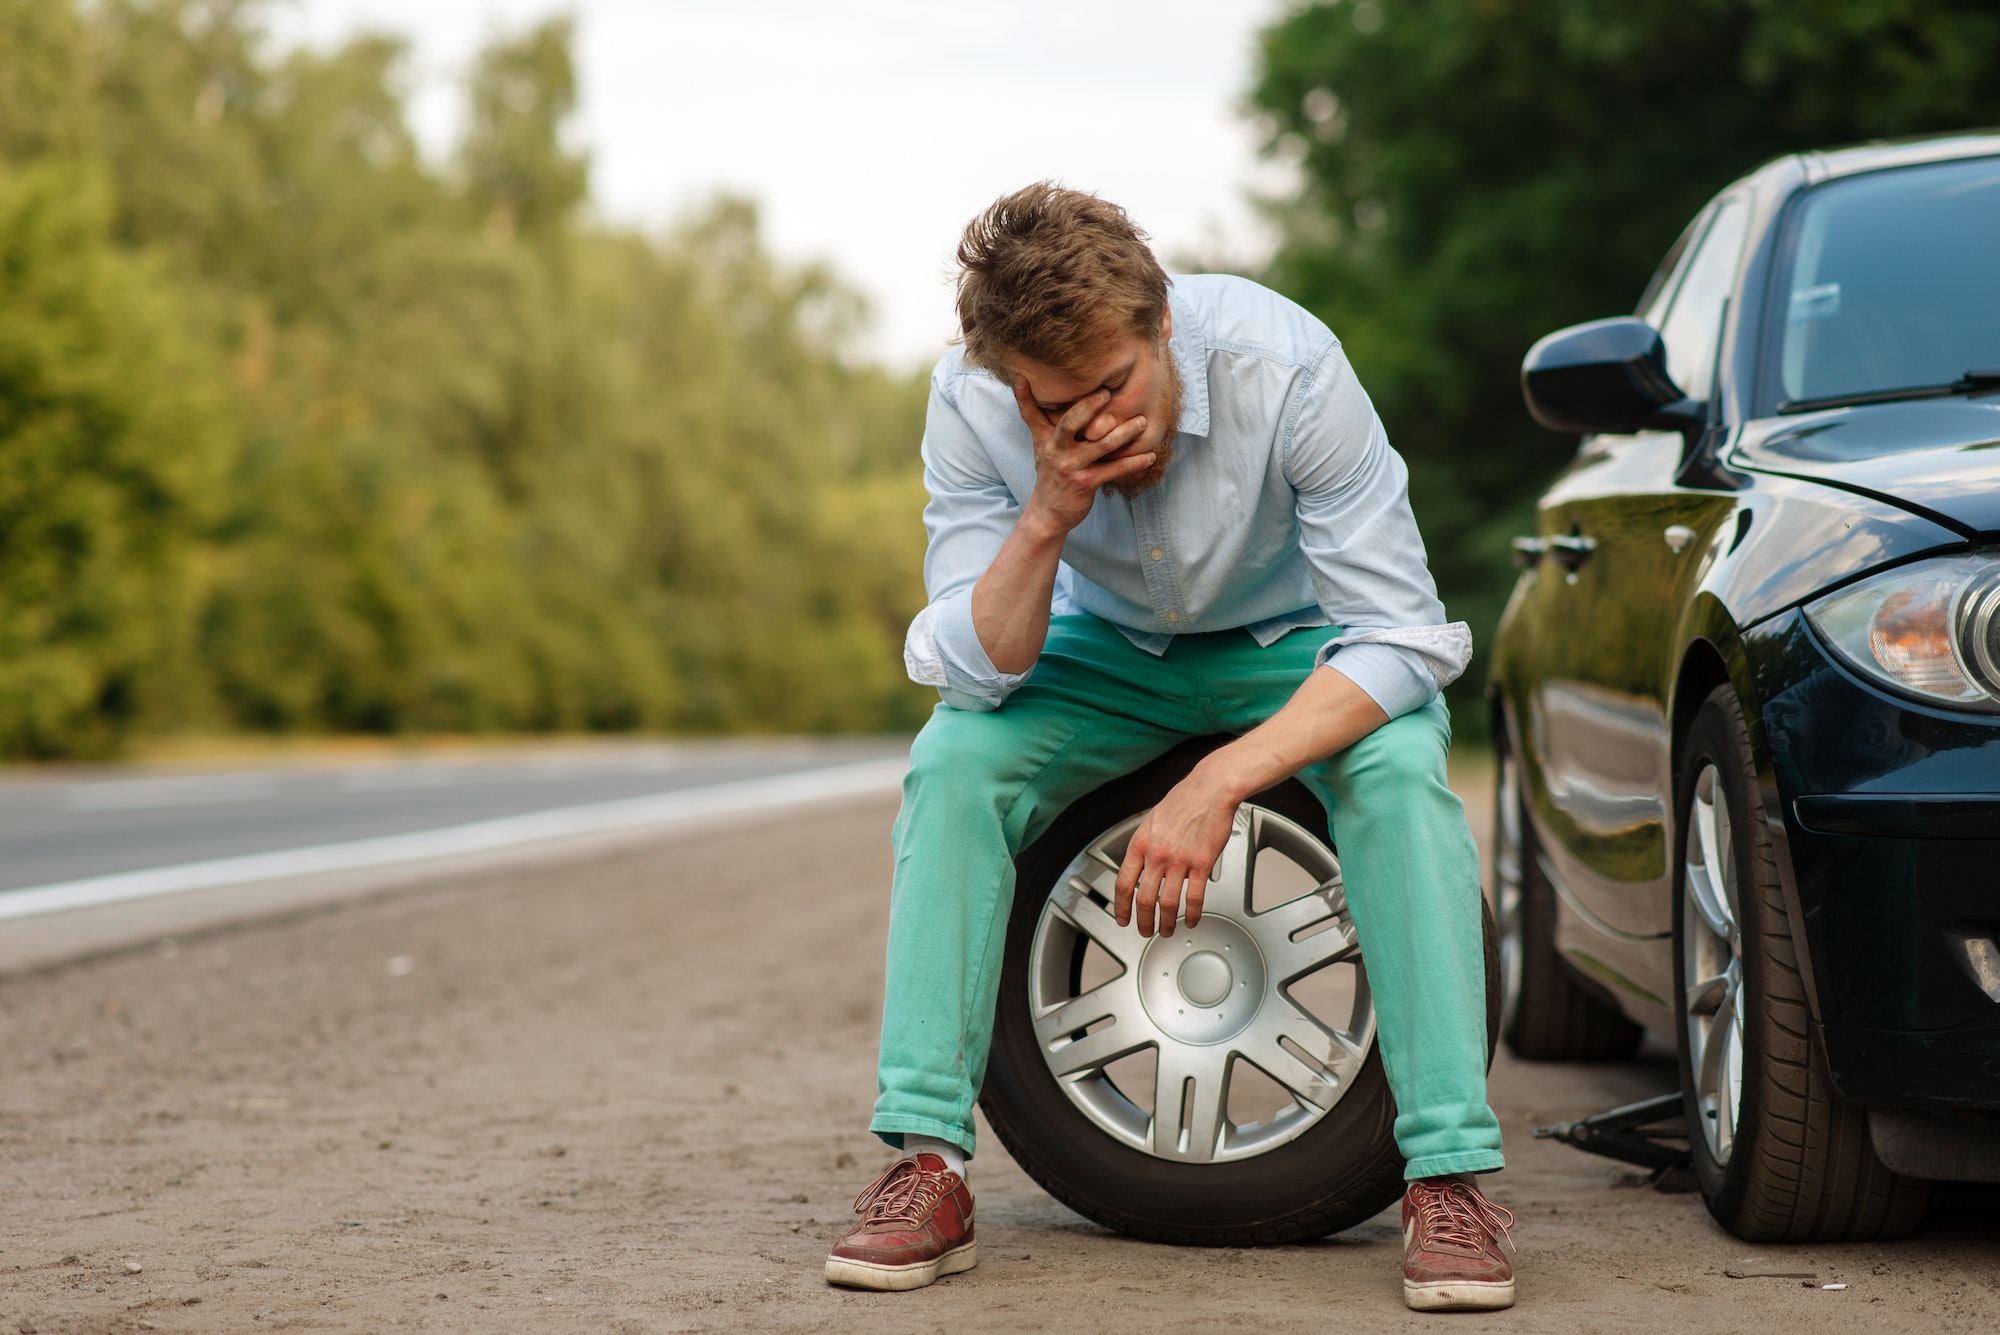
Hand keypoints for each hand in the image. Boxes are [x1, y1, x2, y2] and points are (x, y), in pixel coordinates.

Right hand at [1010, 380, 1153, 534]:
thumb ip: (1033, 413)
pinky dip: (1134, 462)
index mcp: (1046, 439)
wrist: (1048, 513)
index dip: (1032, 395)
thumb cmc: (1049, 472)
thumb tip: (1020, 378)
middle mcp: (1056, 451)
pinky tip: (1150, 456)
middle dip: (1090, 406)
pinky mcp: (1086, 483)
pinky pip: (1114, 469)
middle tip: (1109, 393)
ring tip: (1142, 422)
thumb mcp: (1038, 442)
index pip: (1035, 412)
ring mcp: (1072, 467)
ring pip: (1101, 445)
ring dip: (1125, 433)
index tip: (1054, 378)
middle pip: (1071, 422)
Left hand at [1114, 766, 1240, 937]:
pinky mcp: (1201, 864)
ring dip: (1167, 923)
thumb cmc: (1184, 801)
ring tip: (1168, 930)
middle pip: (1143, 899)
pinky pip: (1194, 897)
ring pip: (1168, 904)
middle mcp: (1157, 854)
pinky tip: (1193, 920)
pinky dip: (1193, 914)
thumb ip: (1146, 846)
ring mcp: (1179, 861)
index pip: (1123, 883)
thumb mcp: (1152, 822)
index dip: (1120, 906)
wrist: (1210, 789)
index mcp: (1140, 844)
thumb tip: (1143, 867)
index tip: (1122, 917)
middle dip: (1142, 922)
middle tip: (1145, 931)